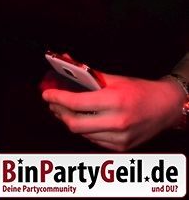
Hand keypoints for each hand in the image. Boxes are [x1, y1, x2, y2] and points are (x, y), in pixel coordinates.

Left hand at [42, 73, 185, 150]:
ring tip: (64, 110)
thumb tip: (66, 63)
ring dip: (70, 121)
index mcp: (115, 101)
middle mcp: (117, 122)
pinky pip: (94, 141)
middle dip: (59, 112)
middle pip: (75, 124)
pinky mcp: (121, 148)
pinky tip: (81, 119)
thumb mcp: (114, 78)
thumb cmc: (139, 90)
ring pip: (83, 134)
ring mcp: (120, 138)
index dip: (57, 98)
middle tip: (52, 103)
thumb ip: (88, 74)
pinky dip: (84, 130)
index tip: (46, 94)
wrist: (166, 107)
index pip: (76, 103)